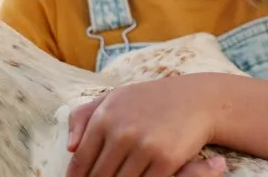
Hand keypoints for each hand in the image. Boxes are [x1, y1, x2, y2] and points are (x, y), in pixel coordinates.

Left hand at [66, 75, 224, 176]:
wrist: (197, 99)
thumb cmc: (151, 100)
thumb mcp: (115, 98)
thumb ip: (85, 116)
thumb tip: (70, 146)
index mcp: (105, 117)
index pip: (81, 160)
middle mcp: (122, 131)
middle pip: (99, 175)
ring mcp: (144, 146)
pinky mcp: (166, 159)